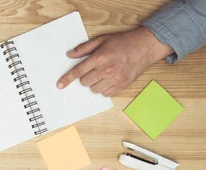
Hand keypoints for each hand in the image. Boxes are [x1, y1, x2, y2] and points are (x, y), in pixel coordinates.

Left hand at [57, 27, 172, 96]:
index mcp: (100, 58)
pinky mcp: (122, 86)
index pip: (78, 71)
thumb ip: (84, 48)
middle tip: (95, 69)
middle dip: (86, 77)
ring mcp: (115, 79)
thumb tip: (70, 55)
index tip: (60, 85)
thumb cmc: (123, 42)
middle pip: (85, 82)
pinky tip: (110, 79)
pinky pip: (105, 94)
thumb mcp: (102, 40)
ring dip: (95, 83)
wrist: (146, 46)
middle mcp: (106, 70)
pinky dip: (104, 88)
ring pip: (94, 89)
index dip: (67, 79)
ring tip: (104, 73)